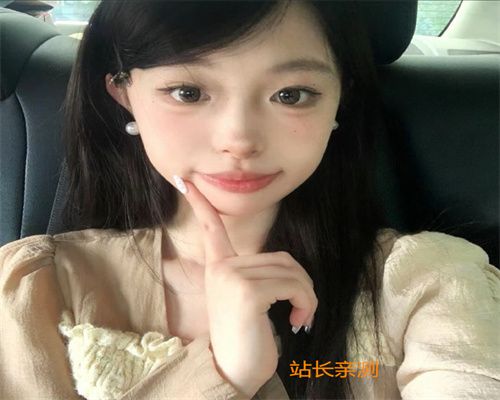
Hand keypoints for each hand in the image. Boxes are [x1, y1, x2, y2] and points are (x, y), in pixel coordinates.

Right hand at [174, 176, 316, 397]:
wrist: (234, 373)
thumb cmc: (246, 339)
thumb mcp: (247, 300)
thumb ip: (256, 275)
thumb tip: (285, 267)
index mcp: (219, 268)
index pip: (210, 229)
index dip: (201, 204)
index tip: (186, 181)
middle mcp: (221, 268)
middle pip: (282, 258)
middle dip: (301, 285)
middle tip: (300, 309)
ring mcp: (232, 278)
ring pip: (292, 271)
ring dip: (307, 296)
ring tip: (299, 316)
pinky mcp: (247, 292)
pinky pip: (294, 285)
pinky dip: (307, 303)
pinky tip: (297, 322)